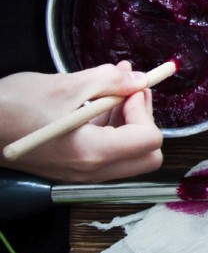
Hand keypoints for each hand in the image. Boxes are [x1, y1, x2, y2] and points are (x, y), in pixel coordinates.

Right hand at [0, 63, 162, 181]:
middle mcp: (91, 171)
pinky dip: (110, 127)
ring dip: (128, 120)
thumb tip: (137, 79)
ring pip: (129, 154)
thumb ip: (109, 82)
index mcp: (92, 153)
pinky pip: (107, 152)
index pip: (149, 140)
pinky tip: (97, 101)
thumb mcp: (65, 86)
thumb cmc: (10, 107)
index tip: (130, 89)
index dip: (144, 110)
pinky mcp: (72, 167)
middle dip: (144, 119)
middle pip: (148, 154)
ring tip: (113, 86)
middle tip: (129, 91)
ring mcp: (82, 172)